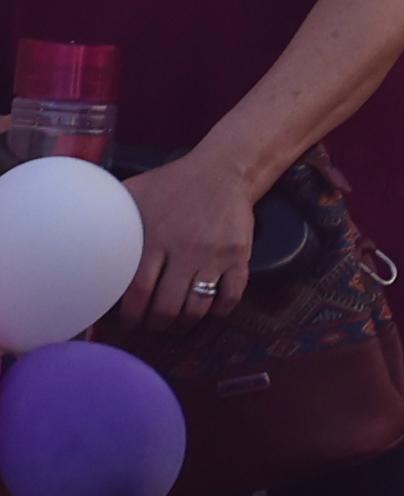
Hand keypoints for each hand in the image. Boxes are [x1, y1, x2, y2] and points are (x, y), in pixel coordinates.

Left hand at [121, 147, 258, 327]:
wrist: (225, 169)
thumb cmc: (172, 184)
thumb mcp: (134, 192)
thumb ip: (108, 215)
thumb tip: (73, 235)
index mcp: (156, 237)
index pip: (138, 292)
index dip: (129, 316)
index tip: (126, 323)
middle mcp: (187, 249)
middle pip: (166, 307)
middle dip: (154, 325)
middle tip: (149, 326)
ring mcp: (215, 254)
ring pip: (197, 307)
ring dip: (182, 323)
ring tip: (175, 324)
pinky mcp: (239, 255)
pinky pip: (231, 295)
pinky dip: (219, 311)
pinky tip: (208, 311)